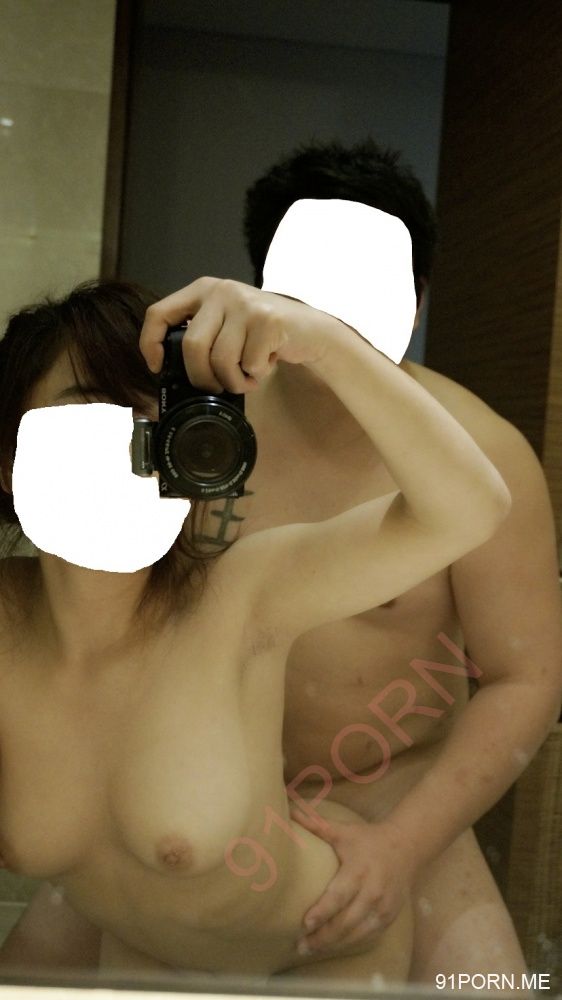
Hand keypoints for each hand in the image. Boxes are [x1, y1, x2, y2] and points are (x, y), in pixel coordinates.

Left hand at [139, 277, 332, 392]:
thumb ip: (200, 335)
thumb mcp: (225, 325)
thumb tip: (169, 370)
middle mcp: (221, 291)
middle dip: (202, 378)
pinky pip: (249, 364)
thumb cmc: (262, 335)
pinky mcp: (268, 320)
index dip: (151, 344)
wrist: (309, 331)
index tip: (158, 367)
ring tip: (246, 378)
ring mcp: (245, 304)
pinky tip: (266, 366)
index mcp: (203, 290)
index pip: (160, 314)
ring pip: (221, 360)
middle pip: (192, 347)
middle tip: (216, 388)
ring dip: (233, 381)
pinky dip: (256, 376)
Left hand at [291, 808, 417, 955]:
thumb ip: (316, 824)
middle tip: (300, 944)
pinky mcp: (389, 917)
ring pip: (356, 934)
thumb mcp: (343, 830)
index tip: (305, 923)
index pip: (339, 895)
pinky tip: (332, 946)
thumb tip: (289, 809)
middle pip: (346, 921)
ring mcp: (383, 907)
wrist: (406, 847)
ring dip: (333, 944)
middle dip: (323, 936)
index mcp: (359, 870)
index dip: (322, 911)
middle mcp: (373, 892)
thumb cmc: (368, 839)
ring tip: (310, 949)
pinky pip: (367, 936)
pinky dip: (349, 943)